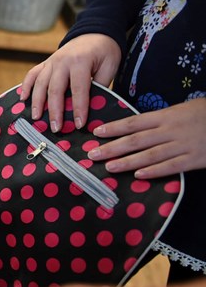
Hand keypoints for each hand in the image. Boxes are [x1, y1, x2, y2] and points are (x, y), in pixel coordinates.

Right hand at [21, 33, 120, 131]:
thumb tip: (93, 107)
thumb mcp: (109, 66)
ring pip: (40, 84)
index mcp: (80, 61)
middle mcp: (62, 61)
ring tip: (36, 117)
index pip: (78, 89)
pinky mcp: (45, 63)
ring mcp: (51, 61)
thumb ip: (100, 85)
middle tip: (55, 128)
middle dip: (55, 110)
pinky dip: (25, 86)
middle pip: (55, 89)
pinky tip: (22, 99)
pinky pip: (32, 74)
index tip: (78, 124)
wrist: (94, 32)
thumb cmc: (105, 51)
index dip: (78, 108)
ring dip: (37, 102)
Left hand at [87, 96, 205, 178]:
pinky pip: (172, 166)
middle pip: (136, 140)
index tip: (95, 132)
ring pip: (150, 155)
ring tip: (109, 167)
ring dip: (128, 162)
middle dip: (112, 147)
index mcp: (167, 116)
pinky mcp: (195, 159)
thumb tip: (134, 129)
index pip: (134, 122)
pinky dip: (154, 171)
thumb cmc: (205, 114)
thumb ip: (160, 120)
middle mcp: (172, 130)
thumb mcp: (181, 110)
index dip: (114, 128)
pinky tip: (138, 176)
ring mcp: (183, 145)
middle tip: (92, 154)